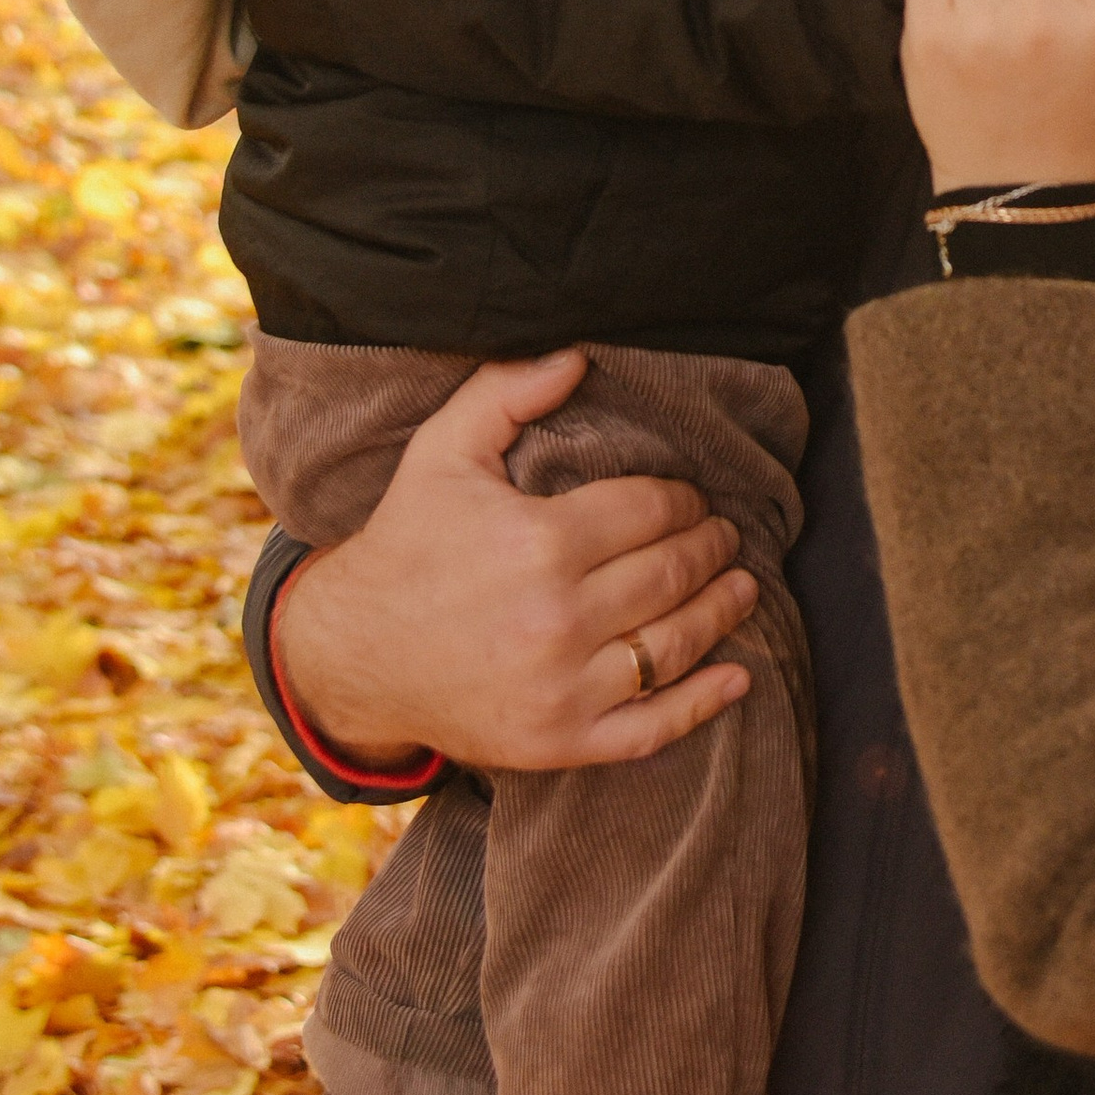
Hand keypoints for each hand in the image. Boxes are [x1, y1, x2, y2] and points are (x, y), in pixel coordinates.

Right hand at [271, 351, 759, 774]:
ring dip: (722, 610)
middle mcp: (558, 618)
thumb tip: (578, 354)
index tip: (691, 498)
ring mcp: (562, 687)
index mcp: (540, 542)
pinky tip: (737, 678)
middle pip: (672, 573)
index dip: (683, 500)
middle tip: (725, 535)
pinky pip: (652, 727)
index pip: (652, 511)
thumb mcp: (442, 453)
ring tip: (743, 586)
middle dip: (711, 547)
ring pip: (676, 644)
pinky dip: (704, 703)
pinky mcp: (559, 740)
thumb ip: (506, 391)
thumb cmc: (407, 544)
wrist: (352, 655)